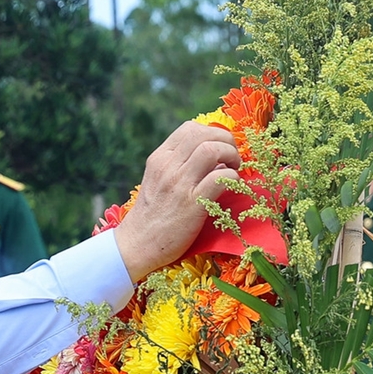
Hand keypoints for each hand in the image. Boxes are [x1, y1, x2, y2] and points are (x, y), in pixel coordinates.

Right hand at [113, 122, 240, 280]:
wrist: (138, 245)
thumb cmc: (152, 215)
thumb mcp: (157, 180)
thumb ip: (178, 165)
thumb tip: (213, 156)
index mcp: (159, 158)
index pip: (190, 129)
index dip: (212, 133)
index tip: (220, 148)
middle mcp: (168, 166)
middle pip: (204, 135)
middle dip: (227, 141)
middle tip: (233, 158)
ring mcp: (179, 184)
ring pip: (212, 150)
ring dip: (231, 155)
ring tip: (234, 168)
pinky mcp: (192, 205)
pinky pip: (220, 179)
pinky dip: (233, 178)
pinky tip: (233, 186)